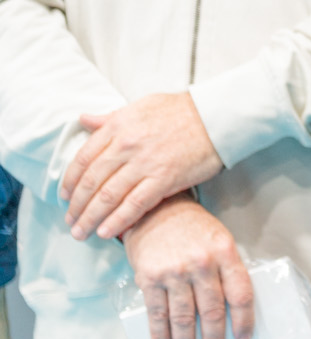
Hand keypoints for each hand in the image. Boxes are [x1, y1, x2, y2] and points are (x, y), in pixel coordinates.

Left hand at [62, 92, 224, 240]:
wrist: (217, 116)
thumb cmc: (182, 110)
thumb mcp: (140, 106)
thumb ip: (110, 117)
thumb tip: (84, 119)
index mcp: (117, 127)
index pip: (83, 159)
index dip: (70, 182)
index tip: (65, 197)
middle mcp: (126, 146)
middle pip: (92, 182)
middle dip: (77, 206)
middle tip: (71, 222)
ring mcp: (144, 163)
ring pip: (108, 197)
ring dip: (91, 218)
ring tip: (82, 232)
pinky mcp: (165, 179)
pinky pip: (135, 204)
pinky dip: (118, 220)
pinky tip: (107, 231)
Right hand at [122, 196, 254, 338]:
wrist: (155, 208)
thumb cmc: (194, 229)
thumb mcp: (220, 240)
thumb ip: (227, 271)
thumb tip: (233, 312)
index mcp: (226, 252)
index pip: (241, 293)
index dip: (244, 321)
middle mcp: (201, 263)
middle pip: (211, 311)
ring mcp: (174, 271)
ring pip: (183, 317)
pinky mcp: (149, 277)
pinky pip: (156, 313)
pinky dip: (160, 335)